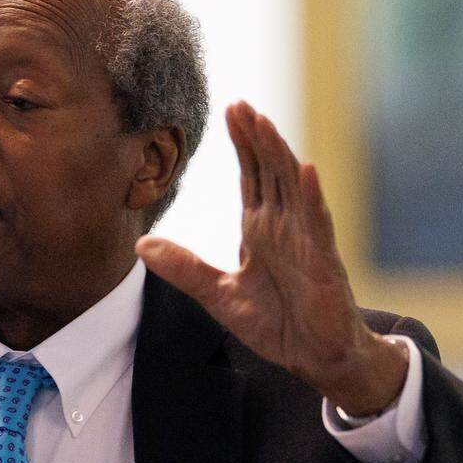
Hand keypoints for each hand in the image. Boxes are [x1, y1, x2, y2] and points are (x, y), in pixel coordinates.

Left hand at [135, 100, 407, 416]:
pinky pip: (318, 225)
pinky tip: (306, 170)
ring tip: (263, 123)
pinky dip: (312, 197)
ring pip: (292, 188)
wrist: (315, 359)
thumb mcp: (218, 295)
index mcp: (261, 230)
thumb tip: (140, 245)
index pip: (251, 177)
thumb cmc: (276, 323)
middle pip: (270, 171)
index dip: (241, 144)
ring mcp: (306, 242)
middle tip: (240, 104)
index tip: (229, 110)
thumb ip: (183, 268)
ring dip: (278, 154)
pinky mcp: (322, 263)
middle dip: (255, 137)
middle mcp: (285, 228)